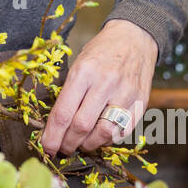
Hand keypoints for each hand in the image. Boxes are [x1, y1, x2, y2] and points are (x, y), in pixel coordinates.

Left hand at [39, 20, 157, 158]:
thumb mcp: (78, 64)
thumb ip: (68, 93)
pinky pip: (122, 131)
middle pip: (82, 126)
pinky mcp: (141, 102)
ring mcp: (125, 94)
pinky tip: (99, 137)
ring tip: (80, 144)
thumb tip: (54, 125)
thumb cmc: (101, 51)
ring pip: (103, 133)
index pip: (63, 113)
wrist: (135, 38)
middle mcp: (105, 83)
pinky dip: (108, 140)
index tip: (46, 147)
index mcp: (84, 72)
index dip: (52, 136)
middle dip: (67, 144)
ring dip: (88, 145)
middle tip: (61, 149)